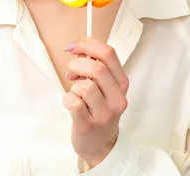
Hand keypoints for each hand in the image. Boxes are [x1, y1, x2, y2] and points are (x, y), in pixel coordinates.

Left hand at [62, 38, 129, 168]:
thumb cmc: (99, 109)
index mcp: (122, 83)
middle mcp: (117, 98)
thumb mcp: (104, 86)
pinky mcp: (89, 125)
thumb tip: (78, 49)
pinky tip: (71, 104)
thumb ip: (95, 66)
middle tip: (71, 73)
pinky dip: (67, 99)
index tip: (73, 47)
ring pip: (84, 86)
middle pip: (96, 68)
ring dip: (73, 86)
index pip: (109, 53)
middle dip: (76, 65)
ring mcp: (105, 113)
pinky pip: (73, 102)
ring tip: (75, 93)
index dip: (87, 45)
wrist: (100, 144)